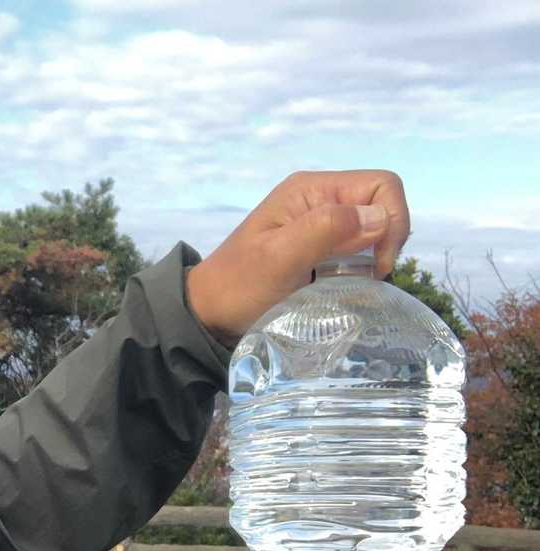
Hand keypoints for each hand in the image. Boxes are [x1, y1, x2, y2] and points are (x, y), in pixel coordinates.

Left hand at [185, 169, 411, 349]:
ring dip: (371, 259)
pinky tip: (340, 288)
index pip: (382, 186)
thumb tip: (379, 217)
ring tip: (346, 286)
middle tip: (363, 279)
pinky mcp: (320, 250)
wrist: (208, 313)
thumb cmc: (237, 286)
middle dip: (384, 243)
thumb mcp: (278, 258)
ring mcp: (320, 225)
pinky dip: (358, 271)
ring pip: (374, 232)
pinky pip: (357, 252)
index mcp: (311, 189)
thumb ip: (325, 230)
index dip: (392, 221)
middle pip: (382, 208)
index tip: (378, 264)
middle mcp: (320, 200)